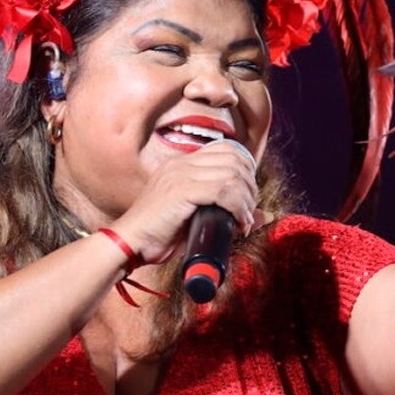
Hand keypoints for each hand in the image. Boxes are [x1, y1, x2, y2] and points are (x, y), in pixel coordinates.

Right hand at [108, 142, 258, 264]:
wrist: (129, 244)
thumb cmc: (160, 235)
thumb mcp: (197, 217)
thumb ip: (227, 211)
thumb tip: (264, 216)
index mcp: (181, 164)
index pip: (226, 149)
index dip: (246, 169)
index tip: (248, 195)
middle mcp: (181, 164)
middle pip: (235, 159)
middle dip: (250, 185)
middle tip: (249, 211)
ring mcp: (180, 175)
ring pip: (232, 175)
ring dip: (246, 199)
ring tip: (244, 220)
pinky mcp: (181, 191)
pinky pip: (223, 191)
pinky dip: (238, 208)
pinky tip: (238, 223)